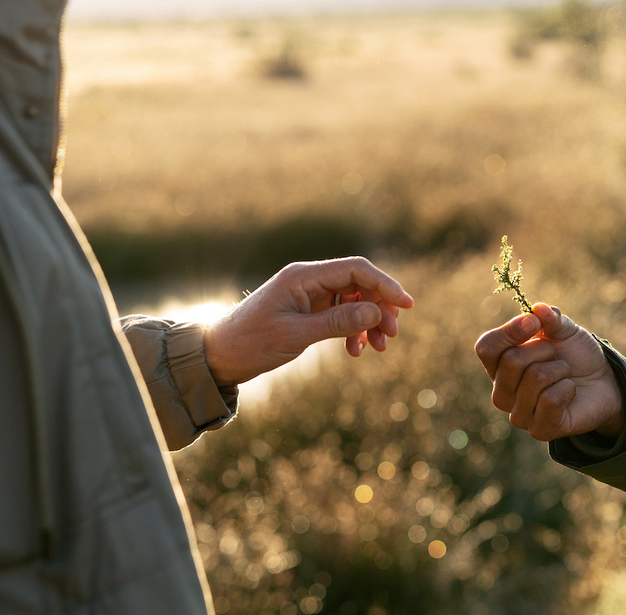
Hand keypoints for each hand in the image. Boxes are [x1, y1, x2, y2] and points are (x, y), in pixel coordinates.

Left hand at [202, 257, 413, 386]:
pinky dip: (353, 330)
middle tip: (391, 336)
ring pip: (353, 301)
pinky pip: (341, 314)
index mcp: (303, 276)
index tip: (407, 305)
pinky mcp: (307, 311)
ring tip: (378, 348)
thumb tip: (376, 313)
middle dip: (380, 308)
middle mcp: (309, 280)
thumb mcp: (295, 335)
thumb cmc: (250, 342)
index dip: (386, 285)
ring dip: (369, 322)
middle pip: (359, 284)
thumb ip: (337, 322)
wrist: (218, 356)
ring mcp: (309, 295)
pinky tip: (355, 351)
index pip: (356, 270)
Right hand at [474, 302, 624, 440]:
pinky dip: (568, 388)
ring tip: (565, 374)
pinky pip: (550, 400)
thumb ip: (551, 318)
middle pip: (512, 361)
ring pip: (535, 378)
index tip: (535, 322)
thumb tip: (538, 308)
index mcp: (499, 365)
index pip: (486, 347)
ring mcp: (519, 415)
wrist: (603, 383)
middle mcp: (502, 392)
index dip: (509, 331)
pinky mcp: (540, 430)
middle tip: (556, 355)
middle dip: (544, 349)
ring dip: (560, 369)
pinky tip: (570, 392)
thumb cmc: (576, 356)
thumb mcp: (565, 330)